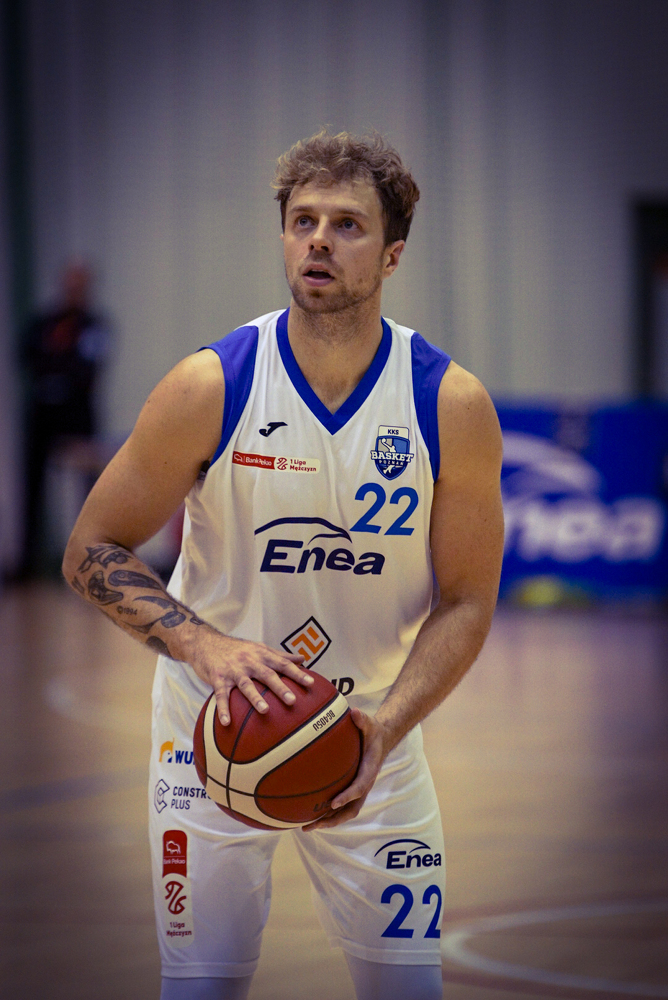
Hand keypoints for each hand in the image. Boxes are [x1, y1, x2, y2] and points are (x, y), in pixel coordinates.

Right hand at [189, 627, 312, 724]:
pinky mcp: (217, 678)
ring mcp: (233, 670)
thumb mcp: (259, 648)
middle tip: (293, 700)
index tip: (311, 684)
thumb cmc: (237, 649)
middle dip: (280, 687)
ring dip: (255, 698)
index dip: (297, 673)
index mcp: (261, 654)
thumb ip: (280, 655)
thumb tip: (303, 659)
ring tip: (265, 710)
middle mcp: (249, 661)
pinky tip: (226, 722)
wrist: (206, 642)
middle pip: (267, 674)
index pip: (283, 664)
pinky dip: (223, 709)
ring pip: (246, 685)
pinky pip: (221, 695)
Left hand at [302, 708, 389, 830]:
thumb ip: (362, 719)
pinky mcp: (351, 789)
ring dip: (328, 822)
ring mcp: (358, 790)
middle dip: (334, 819)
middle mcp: (364, 785)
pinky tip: (307, 814)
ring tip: (305, 827)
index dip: (347, 796)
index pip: (360, 787)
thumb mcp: (370, 723)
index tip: (333, 803)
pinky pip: (339, 806)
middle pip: (352, 809)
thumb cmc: (372, 732)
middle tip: (314, 824)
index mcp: (369, 770)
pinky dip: (325, 813)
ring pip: (345, 812)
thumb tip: (354, 712)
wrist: (380, 740)